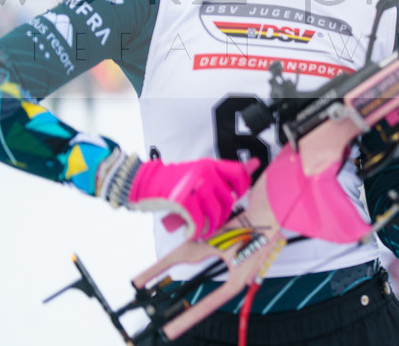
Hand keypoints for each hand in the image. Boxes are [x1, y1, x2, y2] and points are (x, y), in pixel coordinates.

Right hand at [101, 154, 258, 239]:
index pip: (239, 174)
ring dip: (210, 227)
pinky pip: (198, 222)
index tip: (235, 198)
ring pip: (215, 213)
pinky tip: (189, 233)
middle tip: (212, 220)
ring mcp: (194, 187)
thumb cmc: (172, 180)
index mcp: (211, 165)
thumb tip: (254, 164)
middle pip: (228, 200)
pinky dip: (195, 232)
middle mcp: (205, 174)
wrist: (143, 182)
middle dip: (222, 215)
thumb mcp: (199, 171)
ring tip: (202, 230)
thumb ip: (224, 172)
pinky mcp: (183, 201)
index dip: (242, 189)